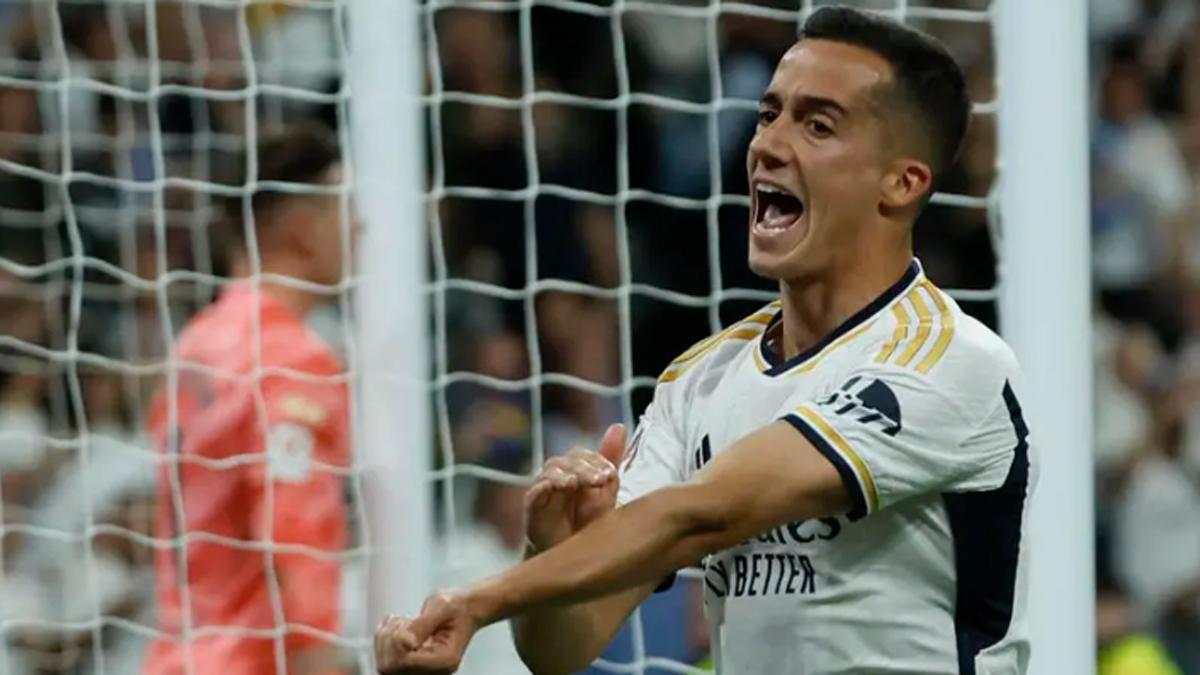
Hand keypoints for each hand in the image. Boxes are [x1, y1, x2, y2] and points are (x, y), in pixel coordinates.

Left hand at [375, 591, 477, 673]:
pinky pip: (385, 660)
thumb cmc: (458, 606)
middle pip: (390, 668)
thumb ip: (423, 624)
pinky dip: (383, 640)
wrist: (465, 609)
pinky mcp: (412, 665)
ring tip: (402, 621)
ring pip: (385, 665)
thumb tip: (405, 641)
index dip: (397, 641)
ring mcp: (422, 670)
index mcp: (445, 661)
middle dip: (389, 640)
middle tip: (403, 621)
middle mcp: (434, 671)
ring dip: (385, 639)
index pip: (404, 662)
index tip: (407, 622)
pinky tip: (396, 624)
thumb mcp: (442, 606)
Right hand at [524, 423, 625, 550]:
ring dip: (563, 475)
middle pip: (567, 460)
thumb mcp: (606, 492)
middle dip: (584, 468)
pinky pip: (534, 493)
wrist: (572, 555)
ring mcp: (544, 489)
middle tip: (599, 480)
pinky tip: (552, 488)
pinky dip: (542, 488)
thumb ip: (610, 460)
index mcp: (578, 470)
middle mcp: (560, 475)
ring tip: (574, 483)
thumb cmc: (588, 522)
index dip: (597, 460)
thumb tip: (618, 426)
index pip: (584, 455)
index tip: (611, 474)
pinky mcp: (533, 507)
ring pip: (550, 472)